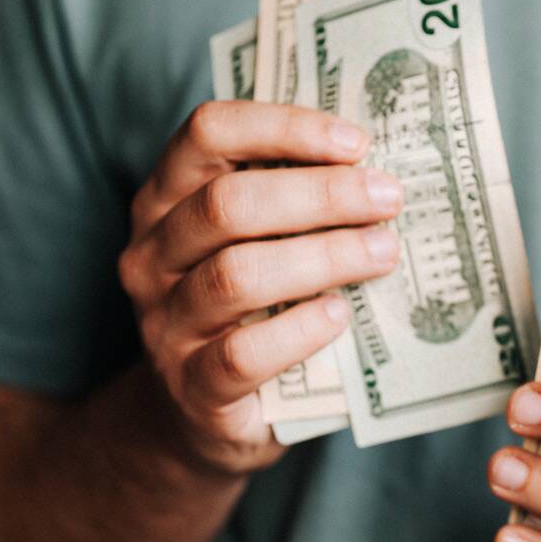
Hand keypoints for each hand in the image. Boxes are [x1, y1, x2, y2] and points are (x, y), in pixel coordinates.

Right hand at [118, 101, 401, 474]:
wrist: (204, 414)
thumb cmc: (251, 308)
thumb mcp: (261, 243)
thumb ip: (297, 203)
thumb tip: (381, 170)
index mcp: (167, 199)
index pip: (208, 133)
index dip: (284, 127)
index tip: (356, 143)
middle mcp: (152, 254)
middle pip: (227, 204)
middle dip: (320, 195)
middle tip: (388, 199)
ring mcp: (164, 323)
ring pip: (235, 276)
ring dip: (322, 257)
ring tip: (383, 253)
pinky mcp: (192, 388)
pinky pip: (241, 355)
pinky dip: (299, 331)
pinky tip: (340, 316)